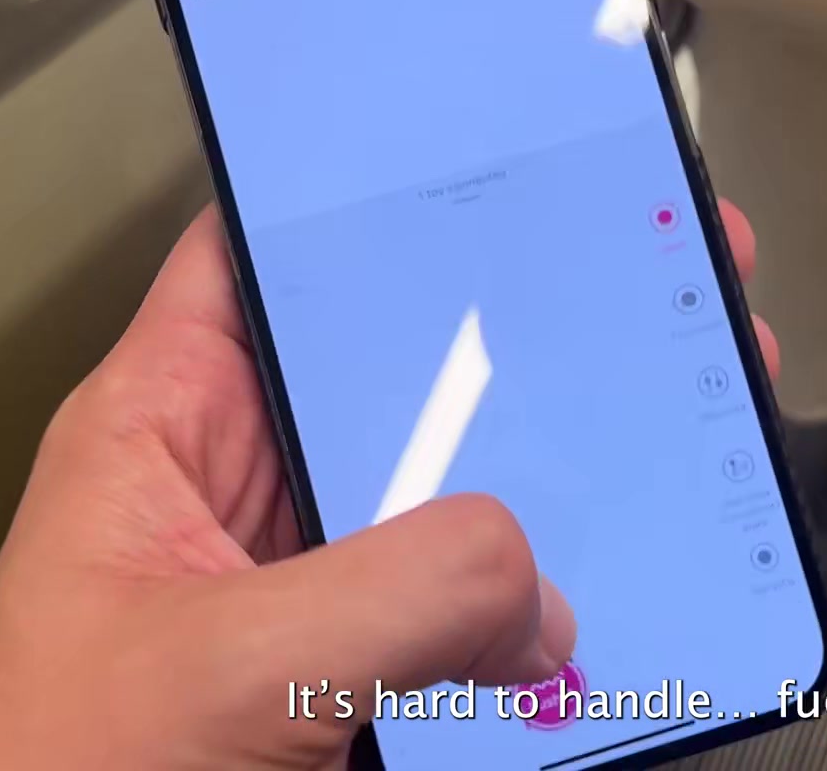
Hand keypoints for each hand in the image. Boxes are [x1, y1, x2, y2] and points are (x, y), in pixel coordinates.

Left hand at [0, 201, 775, 769]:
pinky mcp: (353, 676)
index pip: (262, 253)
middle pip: (393, 374)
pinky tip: (611, 583)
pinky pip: (465, 611)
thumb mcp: (223, 661)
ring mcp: (304, 587)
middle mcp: (245, 490)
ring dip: (542, 479)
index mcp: (167, 427)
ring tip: (659, 421)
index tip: (483, 150)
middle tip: (637, 278)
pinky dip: (536, 605)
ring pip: (442, 498)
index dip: (363, 195)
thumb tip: (539, 582)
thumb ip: (393, 593)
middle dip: (512, 339)